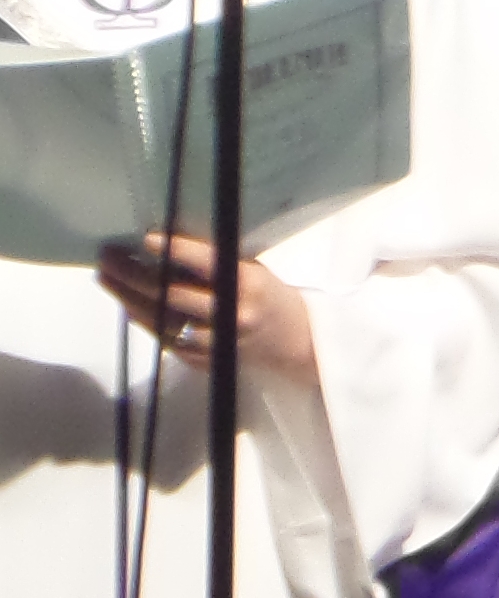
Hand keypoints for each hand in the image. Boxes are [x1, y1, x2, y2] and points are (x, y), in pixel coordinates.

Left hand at [97, 232, 314, 381]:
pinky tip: (128, 303)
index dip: (176, 251)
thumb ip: (216, 264)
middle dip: (133, 274)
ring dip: (128, 297)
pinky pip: (165, 338)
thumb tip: (166, 246)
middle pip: (171, 294)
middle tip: (108, 257)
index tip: (146, 238)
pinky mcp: (201, 359)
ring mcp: (214, 341)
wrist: (291, 340)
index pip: (207, 264)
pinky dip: (144, 319)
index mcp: (248, 283)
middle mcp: (230, 313)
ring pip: (161, 319)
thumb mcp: (252, 270)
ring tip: (107, 277)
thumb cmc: (268, 293)